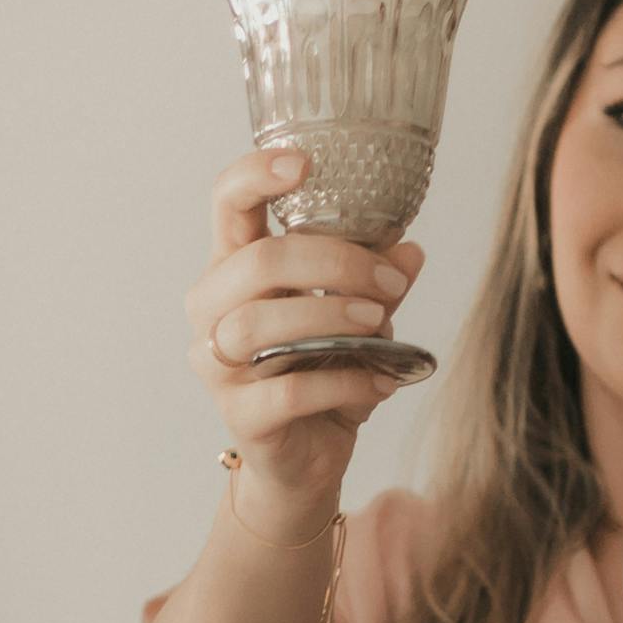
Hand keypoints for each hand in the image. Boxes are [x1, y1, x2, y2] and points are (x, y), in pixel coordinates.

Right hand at [187, 153, 422, 521]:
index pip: (226, 203)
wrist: (306, 459)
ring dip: (332, 317)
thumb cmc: (322, 371)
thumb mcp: (358, 316)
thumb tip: (409, 249)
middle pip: (256, 263)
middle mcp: (212, 310)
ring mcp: (217, 365)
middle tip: (386, 284)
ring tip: (382, 325)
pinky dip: (345, 382)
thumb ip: (377, 279)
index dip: (256, 175)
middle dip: (332, 263)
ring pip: (261, 326)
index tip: (305, 163)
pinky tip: (382, 382)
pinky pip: (290, 391)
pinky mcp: (240, 416)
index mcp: (234, 266)